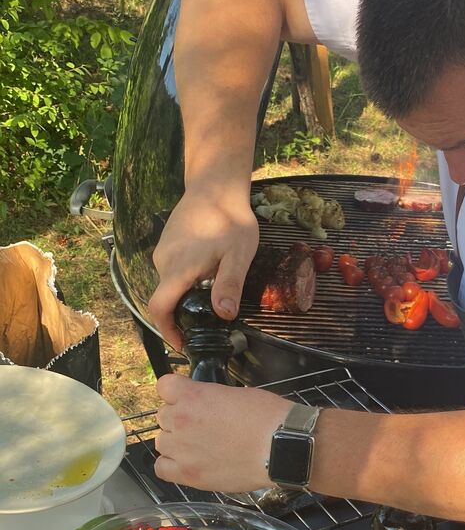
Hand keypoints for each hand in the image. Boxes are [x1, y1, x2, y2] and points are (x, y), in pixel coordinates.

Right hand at [148, 189, 258, 350]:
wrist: (215, 185)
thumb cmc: (230, 218)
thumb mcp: (239, 254)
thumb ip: (229, 284)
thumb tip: (224, 315)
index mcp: (178, 268)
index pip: (160, 308)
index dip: (167, 331)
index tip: (181, 344)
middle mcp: (164, 262)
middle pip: (165, 299)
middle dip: (180, 317)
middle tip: (205, 327)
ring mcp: (162, 252)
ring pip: (168, 285)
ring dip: (184, 298)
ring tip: (209, 301)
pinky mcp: (166, 244)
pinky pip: (170, 271)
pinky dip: (183, 282)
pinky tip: (205, 277)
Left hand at [154, 375, 289, 492]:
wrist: (281, 446)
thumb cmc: (267, 417)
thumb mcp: (235, 393)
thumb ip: (209, 399)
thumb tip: (204, 408)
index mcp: (192, 396)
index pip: (164, 387)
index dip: (177, 393)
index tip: (187, 399)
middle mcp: (180, 420)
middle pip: (163, 416)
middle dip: (179, 419)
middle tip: (203, 427)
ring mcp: (182, 449)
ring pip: (162, 442)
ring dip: (176, 443)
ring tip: (199, 447)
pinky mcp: (188, 474)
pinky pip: (162, 468)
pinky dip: (172, 466)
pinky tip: (189, 463)